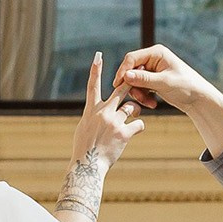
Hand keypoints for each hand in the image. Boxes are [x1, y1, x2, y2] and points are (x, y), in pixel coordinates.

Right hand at [73, 53, 144, 170]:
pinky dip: (138, 128)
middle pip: (121, 91)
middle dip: (130, 82)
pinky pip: (139, 124)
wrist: (88, 165)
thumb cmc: (84, 148)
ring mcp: (114, 122)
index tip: (98, 56)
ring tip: (131, 120)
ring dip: (135, 111)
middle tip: (137, 76)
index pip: (92, 85)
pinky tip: (133, 133)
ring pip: (132, 107)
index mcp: (91, 110)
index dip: (95, 70)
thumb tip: (99, 111)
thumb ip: (93, 116)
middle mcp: (102, 113)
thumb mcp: (84, 127)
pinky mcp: (124, 133)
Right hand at [115, 44, 222, 155]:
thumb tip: (126, 75)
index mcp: (156, 53)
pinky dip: (144, 96)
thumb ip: (144, 79)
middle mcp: (153, 59)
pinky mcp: (153, 81)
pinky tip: (152, 104)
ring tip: (149, 103)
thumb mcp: (164, 83)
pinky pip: (140, 87)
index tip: (118, 85)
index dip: (123, 71)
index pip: (132, 58)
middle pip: (131, 70)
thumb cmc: (186, 86)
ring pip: (134, 81)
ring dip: (139, 93)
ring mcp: (153, 70)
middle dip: (133, 86)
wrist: (199, 99)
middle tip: (137, 98)